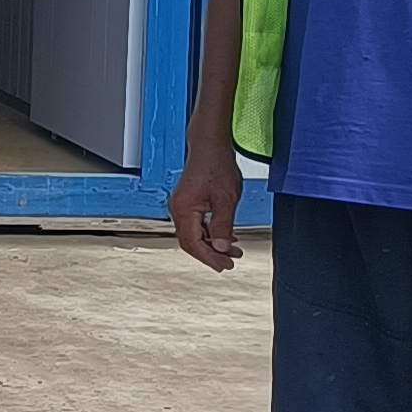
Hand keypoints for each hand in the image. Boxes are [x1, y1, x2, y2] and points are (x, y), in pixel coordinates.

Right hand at [168, 148, 242, 273]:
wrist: (209, 146)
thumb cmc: (216, 166)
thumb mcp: (226, 199)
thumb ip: (223, 226)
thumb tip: (222, 248)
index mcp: (184, 209)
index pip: (192, 243)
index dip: (208, 257)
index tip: (224, 265)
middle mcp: (178, 209)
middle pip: (190, 242)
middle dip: (210, 254)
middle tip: (229, 263)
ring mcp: (182, 206)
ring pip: (194, 235)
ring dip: (212, 245)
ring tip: (233, 252)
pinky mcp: (188, 203)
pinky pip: (196, 225)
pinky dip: (210, 234)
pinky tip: (225, 237)